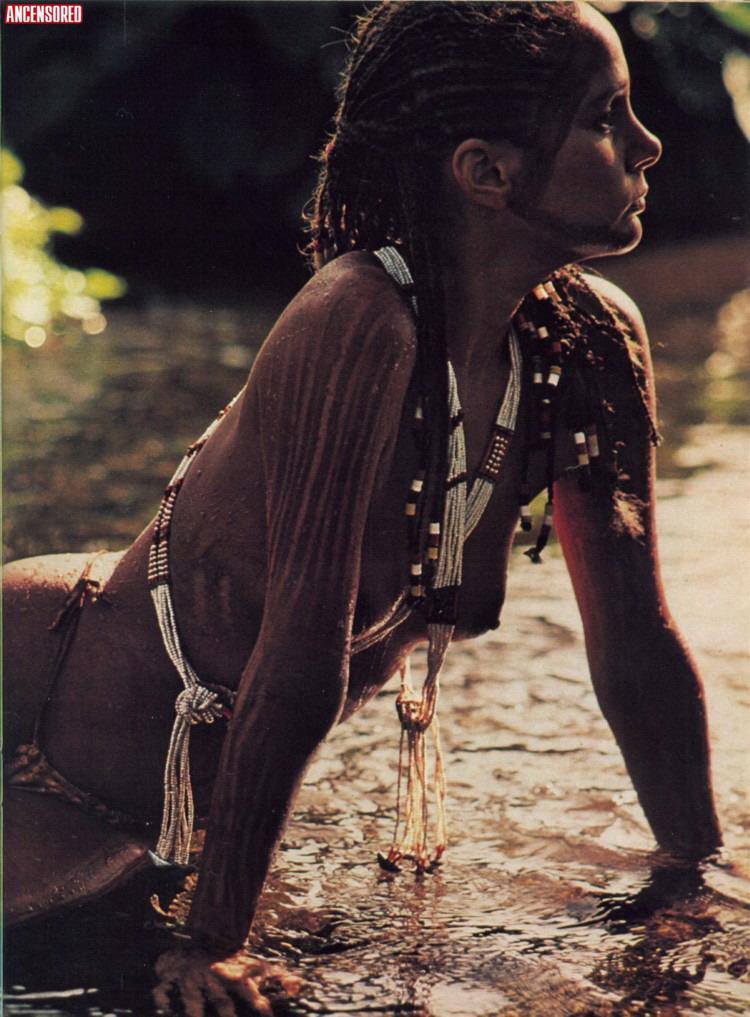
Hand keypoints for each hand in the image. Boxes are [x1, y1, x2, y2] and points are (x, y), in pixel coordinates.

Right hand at [153, 944, 302, 1015]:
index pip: (249, 988)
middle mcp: (213, 977)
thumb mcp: (251, 965)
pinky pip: (163, 990)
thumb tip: (299, 985)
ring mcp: (191, 978)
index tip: (266, 1012)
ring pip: (193, 998)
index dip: (257, 1000)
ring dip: (196, 1011)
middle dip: (227, 1012)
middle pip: (222, 999)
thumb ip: (277, 975)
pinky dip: (162, 998)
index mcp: (233, 974)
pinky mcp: (171, 977)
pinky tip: (162, 1009)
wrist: (197, 937)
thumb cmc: (229, 959)